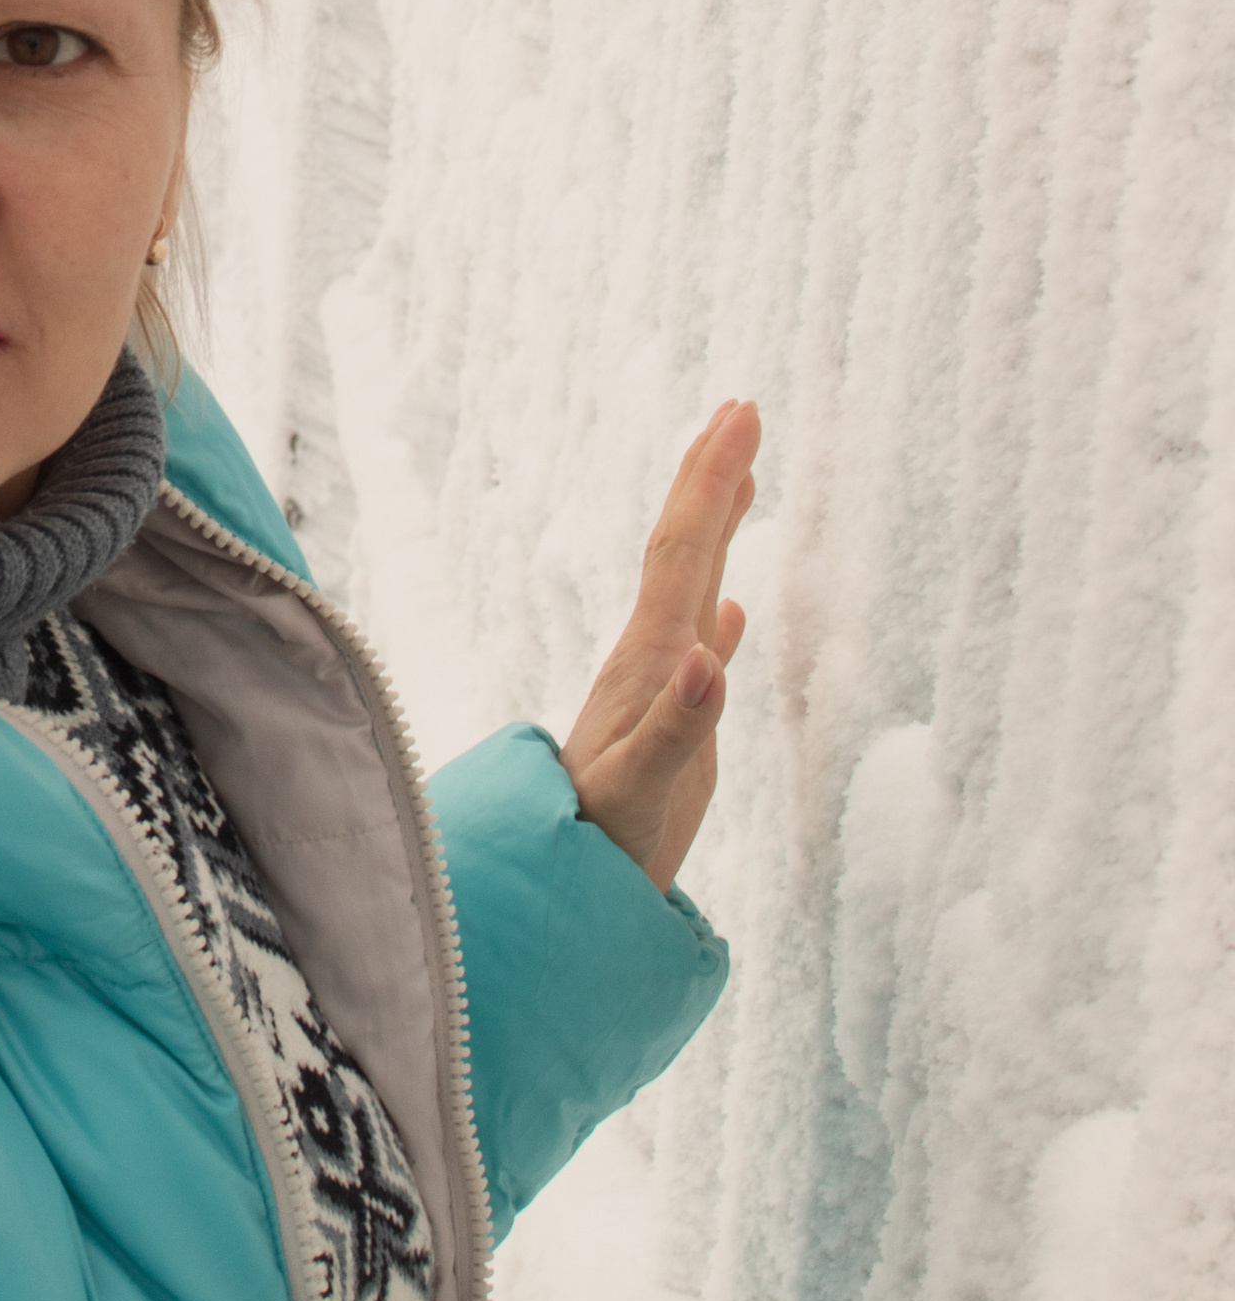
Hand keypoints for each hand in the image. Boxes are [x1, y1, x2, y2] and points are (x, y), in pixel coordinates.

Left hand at [562, 399, 757, 887]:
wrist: (559, 890)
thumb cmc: (600, 848)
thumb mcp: (641, 792)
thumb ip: (680, 726)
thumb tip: (715, 647)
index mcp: (649, 661)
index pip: (684, 550)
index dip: (713, 481)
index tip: (741, 412)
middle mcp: (647, 661)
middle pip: (681, 550)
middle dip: (711, 478)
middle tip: (741, 409)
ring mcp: (652, 691)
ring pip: (687, 590)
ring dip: (713, 530)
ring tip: (737, 481)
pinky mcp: (662, 729)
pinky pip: (695, 654)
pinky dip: (716, 618)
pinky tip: (727, 615)